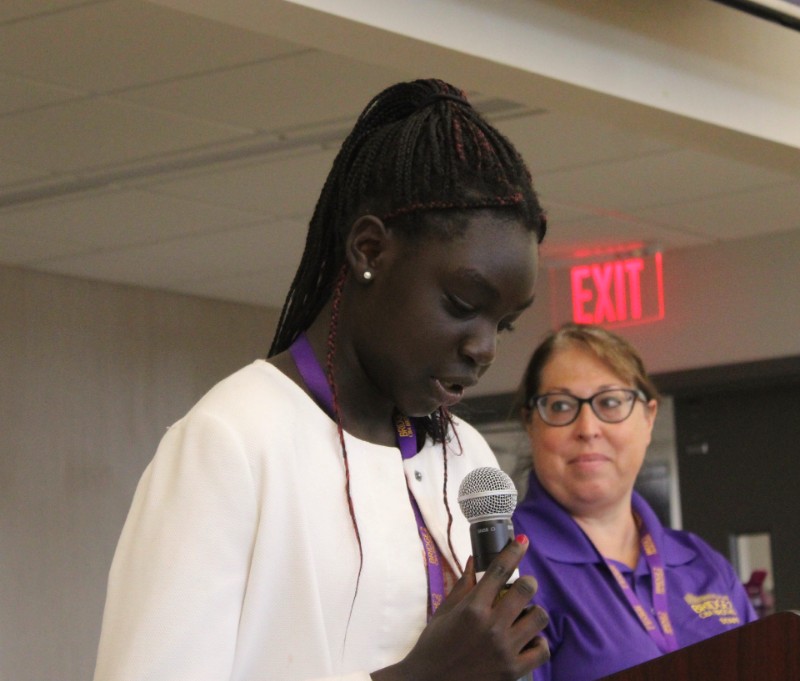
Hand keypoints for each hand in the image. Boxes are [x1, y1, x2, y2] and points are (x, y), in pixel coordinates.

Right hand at [372, 535, 549, 680]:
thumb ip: (462, 586)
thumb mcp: (444, 612)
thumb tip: (473, 561)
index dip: (513, 552)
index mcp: (472, 608)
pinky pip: (542, 649)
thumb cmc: (434, 645)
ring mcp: (505, 649)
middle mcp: (491, 626)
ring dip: (533, 612)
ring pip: (538, 617)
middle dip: (528, 583)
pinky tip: (528, 639)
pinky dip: (538, 642)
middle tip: (523, 586)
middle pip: (526, 590)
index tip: (522, 542)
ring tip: (524, 615)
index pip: (499, 570)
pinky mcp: (514, 671)